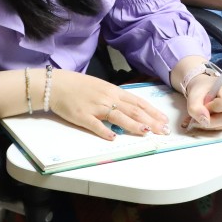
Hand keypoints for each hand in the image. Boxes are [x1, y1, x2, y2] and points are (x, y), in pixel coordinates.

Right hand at [48, 70, 170, 140]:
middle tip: (163, 130)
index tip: (164, 120)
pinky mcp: (82, 116)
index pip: (138, 102)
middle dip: (150, 121)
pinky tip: (113, 137)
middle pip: (133, 110)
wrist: (56, 85)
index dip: (152, 111)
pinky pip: (95, 125)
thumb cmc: (79, 86)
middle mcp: (108, 98)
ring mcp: (95, 107)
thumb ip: (115, 98)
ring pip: (118, 116)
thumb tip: (130, 110)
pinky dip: (104, 131)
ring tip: (146, 132)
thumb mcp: (102, 88)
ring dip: (133, 125)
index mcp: (114, 91)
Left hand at [180, 74, 221, 130]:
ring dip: (215, 124)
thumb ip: (195, 108)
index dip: (211, 108)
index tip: (204, 104)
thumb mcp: (193, 95)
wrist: (204, 88)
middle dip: (213, 120)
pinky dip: (218, 125)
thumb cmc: (201, 89)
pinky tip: (213, 118)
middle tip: (203, 114)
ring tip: (207, 115)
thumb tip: (205, 120)